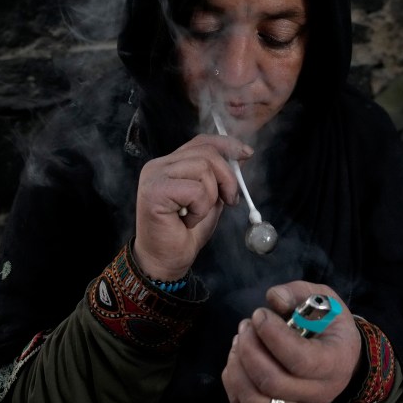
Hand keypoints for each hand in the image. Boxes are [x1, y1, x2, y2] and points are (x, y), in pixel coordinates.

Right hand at [134, 134, 251, 279]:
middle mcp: (158, 165)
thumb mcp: (211, 199)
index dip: (227, 145)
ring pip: (203, 168)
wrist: (166, 261)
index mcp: (170, 163)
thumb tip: (242, 155)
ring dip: (210, 197)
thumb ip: (220, 177)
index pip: (201, 142)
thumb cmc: (185, 233)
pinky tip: (187, 221)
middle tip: (230, 201)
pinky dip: (200, 208)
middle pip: (206, 152)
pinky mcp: (154, 191)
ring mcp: (154, 176)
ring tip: (196, 214)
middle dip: (227, 177)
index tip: (247, 154)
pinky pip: (195, 190)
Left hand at [221, 281, 361, 402]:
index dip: (273, 335)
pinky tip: (239, 358)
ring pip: (255, 400)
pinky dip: (233, 381)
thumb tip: (274, 299)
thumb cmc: (331, 325)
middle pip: (273, 382)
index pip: (300, 359)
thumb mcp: (324, 299)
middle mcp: (318, 392)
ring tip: (240, 341)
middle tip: (247, 325)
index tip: (260, 314)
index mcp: (335, 361)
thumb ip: (298, 293)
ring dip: (238, 367)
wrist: (342, 357)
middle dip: (250, 349)